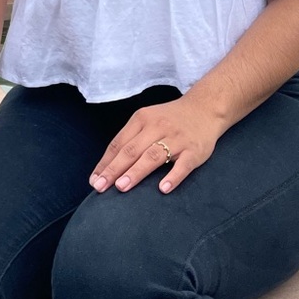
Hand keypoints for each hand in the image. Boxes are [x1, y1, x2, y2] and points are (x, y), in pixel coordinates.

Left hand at [89, 96, 221, 194]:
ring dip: (136, 172)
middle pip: (132, 150)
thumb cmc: (170, 120)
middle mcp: (157, 127)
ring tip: (122, 187)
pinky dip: (173, 176)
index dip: (105, 162)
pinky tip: (162, 189)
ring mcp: (177, 139)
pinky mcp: (194, 150)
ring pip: (153, 156)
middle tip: (101, 187)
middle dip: (114, 169)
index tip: (94, 181)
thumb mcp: (147, 120)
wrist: (205, 108)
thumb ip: (131, 139)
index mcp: (142, 119)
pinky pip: (183, 165)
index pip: (119, 143)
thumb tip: (107, 166)